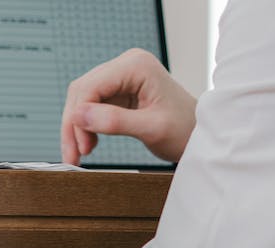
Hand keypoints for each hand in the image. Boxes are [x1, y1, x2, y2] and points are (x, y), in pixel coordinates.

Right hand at [61, 49, 196, 165]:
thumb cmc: (184, 129)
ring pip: (83, 99)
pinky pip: (92, 105)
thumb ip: (115, 122)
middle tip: (74, 155)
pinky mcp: (119, 90)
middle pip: (82, 92)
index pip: (90, 87)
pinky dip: (86, 126)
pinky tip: (90, 143)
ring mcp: (122, 76)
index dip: (78, 118)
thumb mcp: (152, 128)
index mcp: (136, 66)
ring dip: (77, 127)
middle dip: (74, 125)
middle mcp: (127, 65)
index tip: (78, 148)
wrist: (199, 133)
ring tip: (82, 153)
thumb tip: (78, 116)